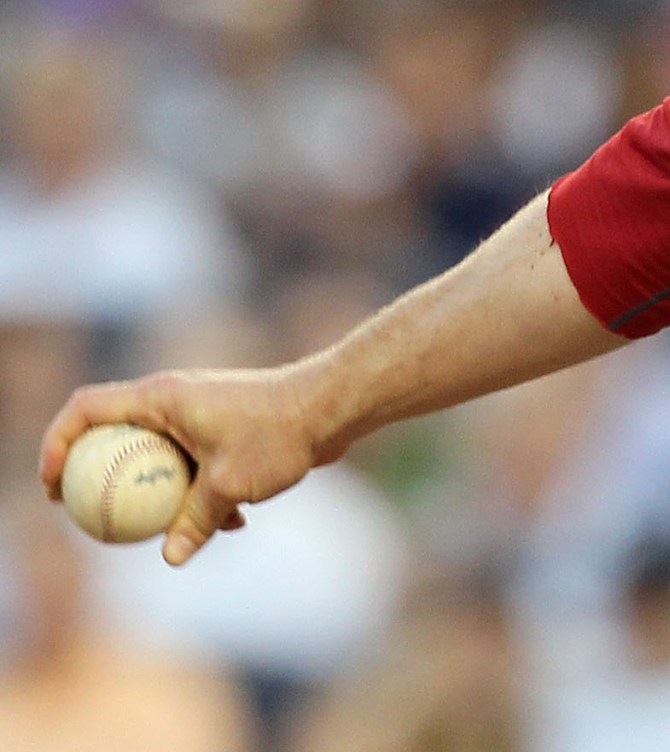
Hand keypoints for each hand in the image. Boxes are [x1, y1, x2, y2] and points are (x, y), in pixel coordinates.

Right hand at [39, 367, 329, 565]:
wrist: (333, 406)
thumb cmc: (279, 434)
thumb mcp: (231, 484)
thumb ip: (196, 520)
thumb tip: (171, 557)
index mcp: (160, 397)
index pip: (85, 409)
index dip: (57, 443)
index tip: (52, 484)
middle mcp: (174, 398)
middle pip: (115, 432)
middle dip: (98, 472)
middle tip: (86, 511)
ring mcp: (199, 411)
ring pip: (160, 452)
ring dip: (162, 489)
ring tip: (167, 529)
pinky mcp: (225, 426)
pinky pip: (197, 459)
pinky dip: (204, 489)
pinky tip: (235, 524)